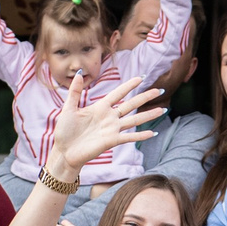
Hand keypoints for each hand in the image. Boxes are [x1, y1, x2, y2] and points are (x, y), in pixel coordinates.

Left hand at [48, 75, 166, 177]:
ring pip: (134, 119)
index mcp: (100, 108)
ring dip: (149, 115)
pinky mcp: (111, 141)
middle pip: (131, 104)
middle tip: (159, 90)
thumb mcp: (68, 109)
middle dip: (145, 97)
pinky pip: (129, 137)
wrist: (64, 152)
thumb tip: (79, 73)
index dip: (129, 85)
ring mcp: (112, 129)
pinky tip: (152, 133)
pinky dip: (141, 135)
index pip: (118, 93)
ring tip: (162, 110)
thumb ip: (75, 92)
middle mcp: (109, 117)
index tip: (141, 77)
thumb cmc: (65, 132)